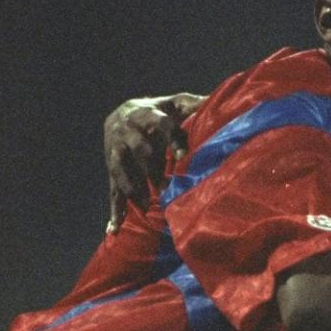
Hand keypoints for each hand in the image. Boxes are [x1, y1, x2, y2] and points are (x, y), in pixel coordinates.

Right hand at [105, 91, 205, 231]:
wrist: (122, 114)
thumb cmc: (158, 111)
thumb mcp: (175, 104)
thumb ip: (193, 105)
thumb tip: (217, 100)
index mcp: (145, 114)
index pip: (160, 124)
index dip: (172, 139)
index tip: (184, 156)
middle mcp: (127, 131)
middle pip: (139, 149)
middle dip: (152, 168)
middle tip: (166, 187)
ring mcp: (117, 152)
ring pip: (121, 170)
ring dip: (133, 188)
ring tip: (146, 207)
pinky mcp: (112, 170)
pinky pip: (112, 191)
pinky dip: (114, 211)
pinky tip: (114, 230)